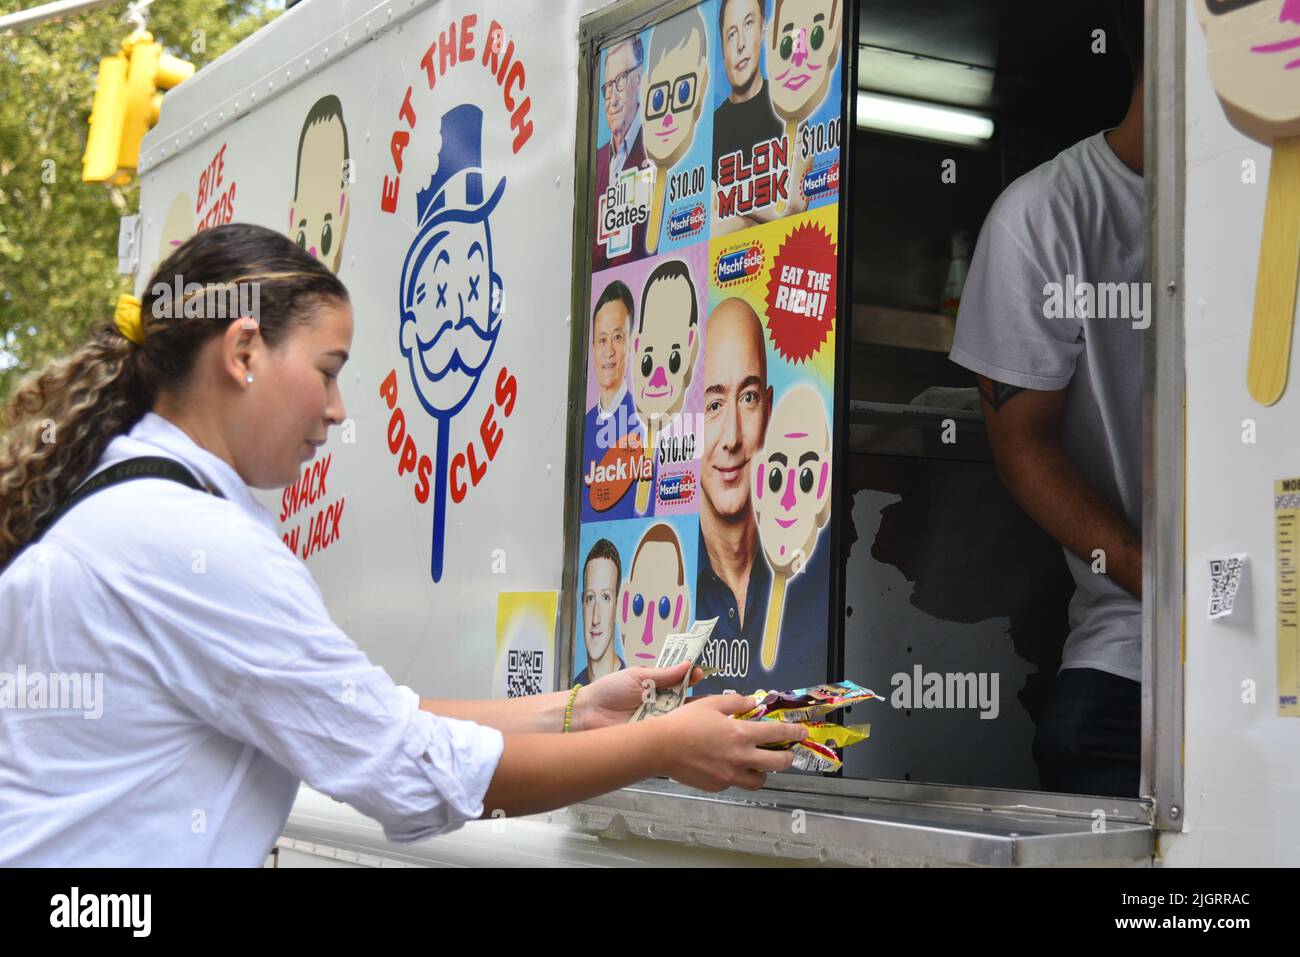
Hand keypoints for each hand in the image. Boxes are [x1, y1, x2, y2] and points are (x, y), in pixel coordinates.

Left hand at [572, 662, 703, 730]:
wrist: (588, 713)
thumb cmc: (609, 691)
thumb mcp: (638, 676)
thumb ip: (663, 674)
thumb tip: (687, 664)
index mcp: (657, 687)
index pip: (681, 682)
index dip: (692, 678)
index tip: (699, 673)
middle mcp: (661, 705)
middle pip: (686, 702)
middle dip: (698, 699)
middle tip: (707, 696)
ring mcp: (658, 722)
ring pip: (681, 718)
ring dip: (690, 715)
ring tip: (703, 711)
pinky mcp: (653, 737)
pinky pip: (670, 733)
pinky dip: (678, 730)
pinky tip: (688, 727)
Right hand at [657, 694, 808, 791]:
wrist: (661, 747)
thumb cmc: (684, 722)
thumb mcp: (711, 704)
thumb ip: (735, 703)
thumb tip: (751, 702)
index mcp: (741, 734)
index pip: (776, 735)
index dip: (793, 733)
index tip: (801, 733)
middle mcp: (740, 757)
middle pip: (777, 763)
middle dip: (788, 758)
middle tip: (786, 753)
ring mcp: (729, 775)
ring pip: (759, 780)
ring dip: (763, 771)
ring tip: (757, 763)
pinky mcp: (718, 785)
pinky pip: (735, 783)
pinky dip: (737, 775)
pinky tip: (727, 765)